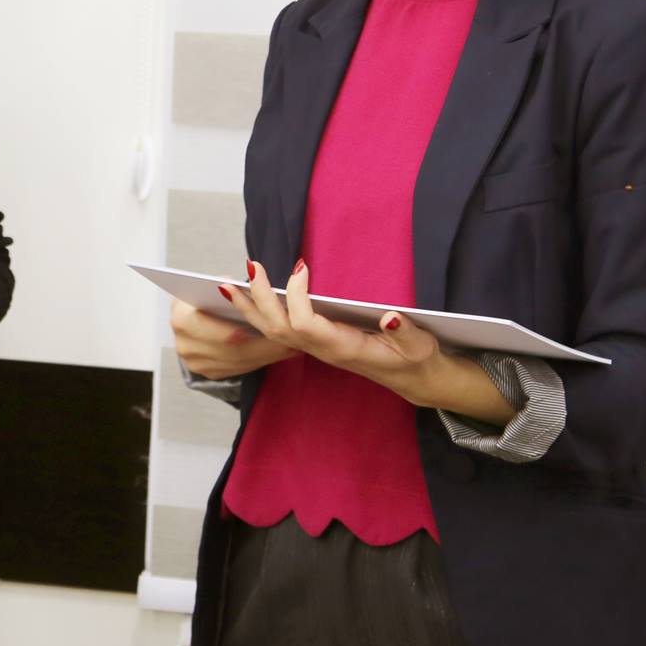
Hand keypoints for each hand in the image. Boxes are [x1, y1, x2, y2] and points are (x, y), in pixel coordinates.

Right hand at [170, 296, 294, 379]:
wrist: (190, 317)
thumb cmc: (205, 296)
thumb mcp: (211, 285)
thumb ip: (229, 284)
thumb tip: (253, 277)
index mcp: (183, 318)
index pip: (226, 331)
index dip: (256, 329)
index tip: (282, 325)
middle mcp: (185, 345)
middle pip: (236, 350)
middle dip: (268, 345)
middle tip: (295, 339)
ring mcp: (196, 363)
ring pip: (240, 362)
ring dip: (269, 354)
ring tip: (293, 344)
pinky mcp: (208, 372)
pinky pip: (240, 369)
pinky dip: (261, 359)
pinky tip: (279, 351)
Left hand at [222, 258, 448, 405]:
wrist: (413, 379)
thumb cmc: (416, 359)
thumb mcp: (418, 346)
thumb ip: (404, 332)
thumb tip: (390, 316)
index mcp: (343, 348)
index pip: (306, 324)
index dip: (297, 297)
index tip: (300, 267)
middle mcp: (323, 350)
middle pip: (278, 328)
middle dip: (260, 298)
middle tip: (251, 265)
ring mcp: (315, 349)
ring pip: (272, 332)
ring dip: (249, 307)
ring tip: (227, 284)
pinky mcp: (315, 344)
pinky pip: (278, 331)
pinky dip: (259, 313)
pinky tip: (247, 296)